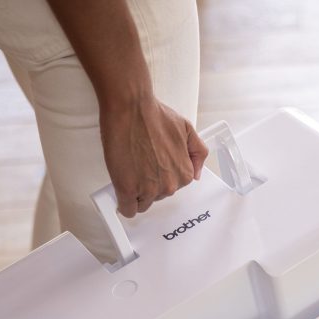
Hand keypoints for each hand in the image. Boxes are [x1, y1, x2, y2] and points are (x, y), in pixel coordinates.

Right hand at [100, 95, 208, 217]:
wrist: (131, 108)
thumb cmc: (154, 116)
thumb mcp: (187, 130)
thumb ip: (197, 153)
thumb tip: (197, 173)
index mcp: (184, 173)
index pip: (173, 189)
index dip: (160, 177)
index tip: (152, 167)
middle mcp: (169, 185)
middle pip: (156, 197)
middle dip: (147, 184)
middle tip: (139, 163)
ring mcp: (148, 189)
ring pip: (141, 203)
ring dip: (134, 191)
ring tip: (129, 169)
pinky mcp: (127, 189)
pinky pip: (127, 209)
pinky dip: (123, 203)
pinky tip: (121, 189)